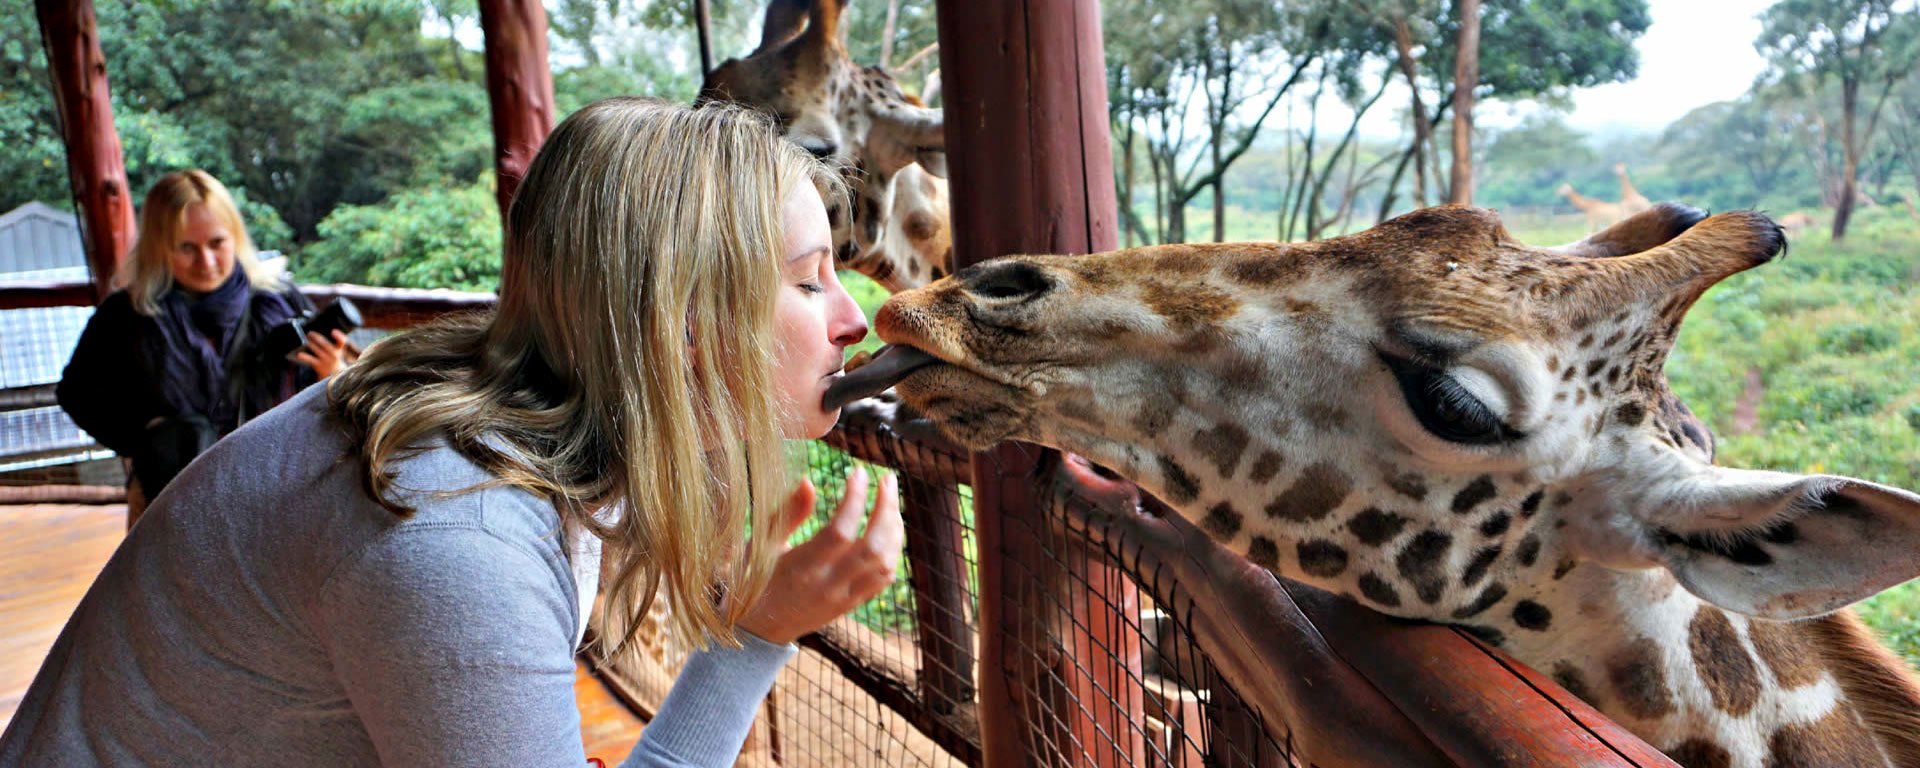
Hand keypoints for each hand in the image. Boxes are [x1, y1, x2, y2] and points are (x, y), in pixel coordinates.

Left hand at [293, 329, 358, 377]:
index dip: (339, 336)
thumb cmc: (333, 361)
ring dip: (311, 345)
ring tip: (305, 340)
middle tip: (310, 333)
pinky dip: (305, 357)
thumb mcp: (336, 352)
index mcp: (338, 350)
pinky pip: (311, 361)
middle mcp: (333, 355)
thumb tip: (316, 333)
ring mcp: (326, 361)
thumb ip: (329, 343)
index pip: (341, 342)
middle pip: (327, 346)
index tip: (333, 331)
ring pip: (318, 351)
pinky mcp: (319, 367)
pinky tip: (299, 355)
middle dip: (318, 339)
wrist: (335, 379)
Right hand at [734, 467, 902, 644]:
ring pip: (885, 563)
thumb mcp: (760, 545)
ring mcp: (842, 598)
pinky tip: (889, 529)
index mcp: (801, 568)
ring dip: (894, 528)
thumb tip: (808, 480)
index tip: (858, 471)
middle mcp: (826, 585)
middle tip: (888, 479)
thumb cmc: (752, 580)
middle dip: (886, 508)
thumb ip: (787, 514)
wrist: (756, 632)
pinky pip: (883, 579)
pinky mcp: (850, 605)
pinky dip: (892, 551)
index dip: (855, 499)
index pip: (840, 531)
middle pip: (872, 547)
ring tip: (890, 499)